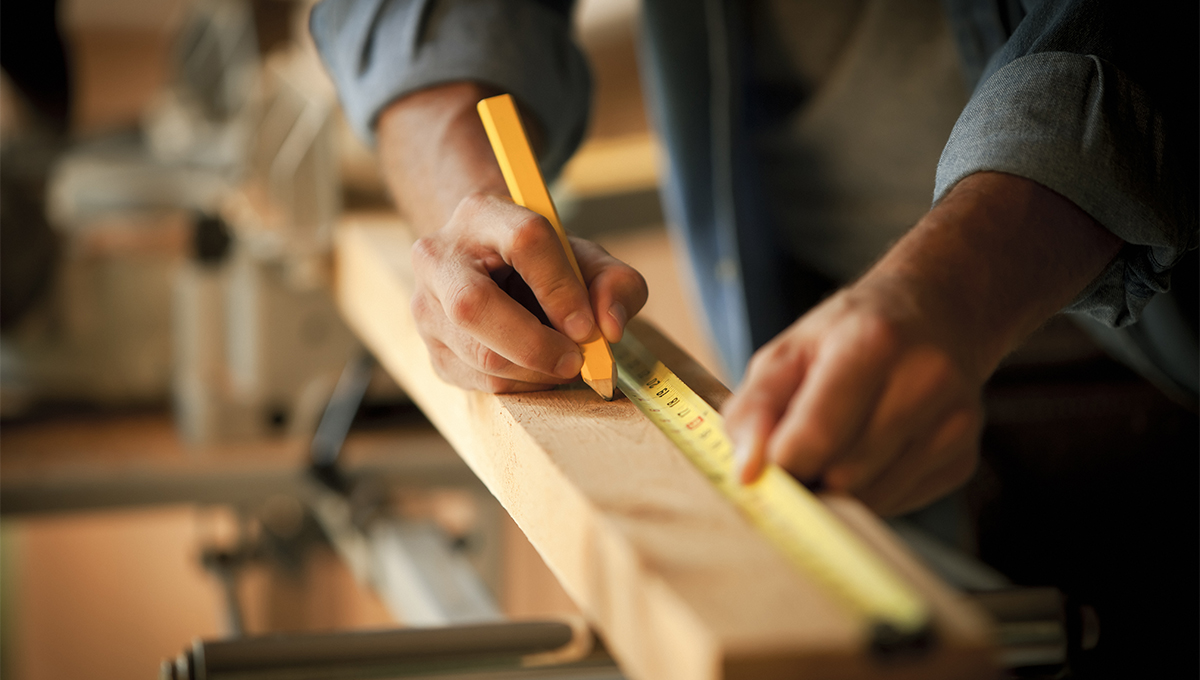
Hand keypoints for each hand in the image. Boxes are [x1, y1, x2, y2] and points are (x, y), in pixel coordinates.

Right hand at [410, 192, 646, 392]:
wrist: (492, 270)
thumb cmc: (545, 264)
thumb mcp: (587, 260)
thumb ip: (616, 283)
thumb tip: (610, 327)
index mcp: (482, 214)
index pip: (524, 242)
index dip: (560, 288)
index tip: (588, 326)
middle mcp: (439, 258)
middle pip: (474, 305)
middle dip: (535, 344)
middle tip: (576, 360)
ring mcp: (425, 308)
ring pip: (480, 354)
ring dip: (535, 371)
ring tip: (563, 359)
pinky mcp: (432, 352)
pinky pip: (480, 382)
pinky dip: (521, 384)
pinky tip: (537, 367)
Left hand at [723, 279, 983, 515]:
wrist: (938, 313)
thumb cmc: (849, 334)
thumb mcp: (788, 351)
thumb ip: (754, 409)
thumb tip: (746, 473)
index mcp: (873, 342)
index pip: (816, 436)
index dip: (779, 462)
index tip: (763, 463)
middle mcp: (925, 380)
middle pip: (843, 475)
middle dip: (809, 473)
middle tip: (801, 446)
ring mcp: (954, 423)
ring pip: (870, 499)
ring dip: (839, 487)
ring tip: (839, 442)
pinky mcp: (964, 460)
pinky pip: (897, 504)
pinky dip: (871, 490)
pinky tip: (874, 449)